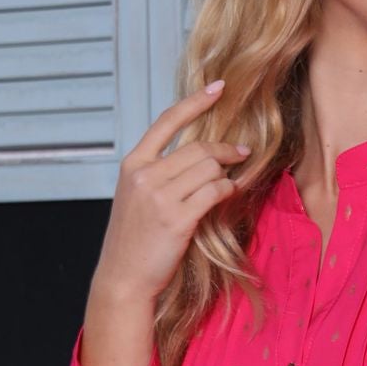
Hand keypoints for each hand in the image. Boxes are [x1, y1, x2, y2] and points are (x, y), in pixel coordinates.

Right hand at [93, 79, 250, 306]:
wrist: (124, 277)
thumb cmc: (133, 240)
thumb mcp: (135, 197)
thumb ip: (157, 173)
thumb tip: (195, 157)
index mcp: (133, 164)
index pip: (167, 121)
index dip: (196, 101)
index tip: (218, 88)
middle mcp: (144, 175)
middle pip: (197, 148)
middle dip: (225, 149)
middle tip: (242, 151)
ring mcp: (160, 197)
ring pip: (209, 169)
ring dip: (226, 174)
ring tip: (231, 181)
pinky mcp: (177, 219)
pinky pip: (214, 192)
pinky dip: (228, 190)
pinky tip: (230, 194)